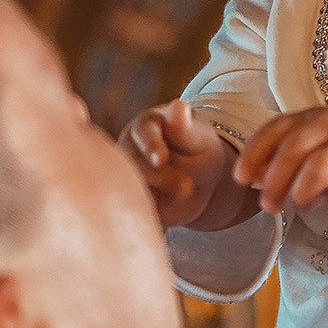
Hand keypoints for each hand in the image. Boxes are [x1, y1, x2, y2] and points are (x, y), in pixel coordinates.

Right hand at [121, 100, 233, 227]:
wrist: (200, 180)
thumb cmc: (198, 149)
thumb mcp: (198, 138)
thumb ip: (184, 129)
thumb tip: (178, 106)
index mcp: (145, 126)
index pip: (144, 134)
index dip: (152, 147)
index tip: (161, 159)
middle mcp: (129, 150)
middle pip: (136, 164)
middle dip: (161, 177)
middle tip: (186, 187)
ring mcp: (127, 176)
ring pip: (132, 188)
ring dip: (155, 197)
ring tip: (186, 196)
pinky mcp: (131, 201)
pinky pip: (134, 210)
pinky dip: (146, 216)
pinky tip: (161, 220)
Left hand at [234, 107, 327, 219]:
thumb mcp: (311, 148)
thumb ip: (281, 158)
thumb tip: (248, 177)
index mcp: (312, 117)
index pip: (276, 129)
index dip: (254, 154)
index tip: (240, 178)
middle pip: (294, 149)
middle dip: (275, 181)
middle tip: (268, 206)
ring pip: (319, 168)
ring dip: (302, 192)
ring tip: (302, 206)